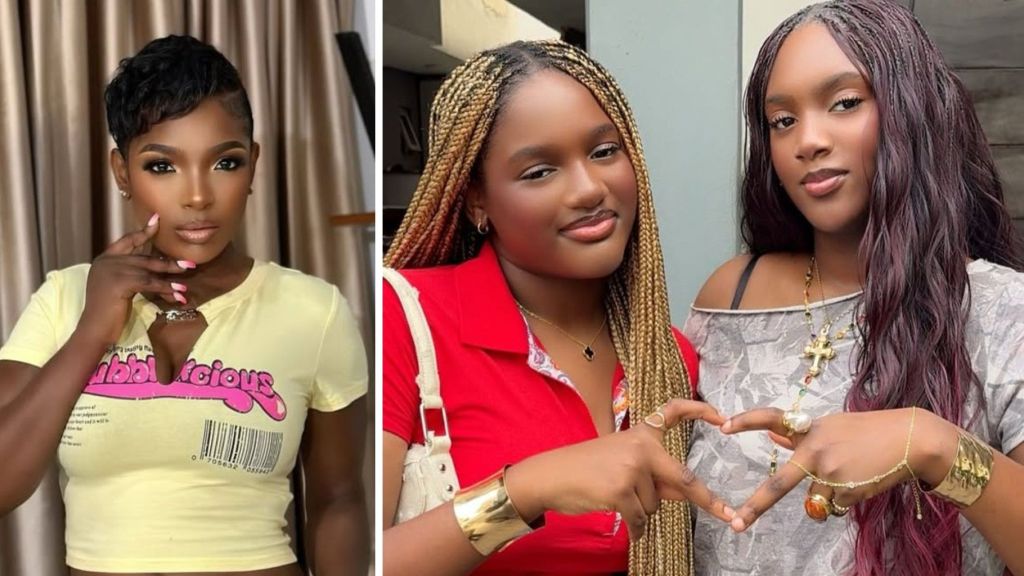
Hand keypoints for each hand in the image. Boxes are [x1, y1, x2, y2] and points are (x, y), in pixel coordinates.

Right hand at [79, 214, 193, 343]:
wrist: (93, 329)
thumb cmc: (106, 313)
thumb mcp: (116, 288)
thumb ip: (128, 275)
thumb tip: (153, 271)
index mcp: (104, 260)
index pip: (126, 241)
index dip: (143, 231)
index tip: (157, 220)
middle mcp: (107, 262)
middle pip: (143, 258)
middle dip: (168, 262)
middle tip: (189, 264)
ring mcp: (112, 271)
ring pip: (149, 270)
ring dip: (170, 278)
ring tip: (186, 285)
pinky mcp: (120, 283)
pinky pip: (149, 283)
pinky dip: (166, 289)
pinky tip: (178, 295)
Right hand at [505, 398, 733, 541]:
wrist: (551, 475)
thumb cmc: (587, 469)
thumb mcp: (622, 461)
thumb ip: (656, 475)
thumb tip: (690, 495)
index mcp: (642, 433)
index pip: (673, 411)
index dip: (700, 411)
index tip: (723, 417)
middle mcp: (640, 446)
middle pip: (682, 478)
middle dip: (708, 501)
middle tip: (730, 515)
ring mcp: (631, 468)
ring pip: (654, 505)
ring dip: (640, 510)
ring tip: (613, 496)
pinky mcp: (620, 490)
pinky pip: (640, 520)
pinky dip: (635, 529)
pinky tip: (620, 520)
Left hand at [720, 406, 952, 531]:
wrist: (911, 439)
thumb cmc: (869, 431)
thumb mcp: (832, 426)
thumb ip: (801, 435)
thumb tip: (772, 437)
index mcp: (809, 428)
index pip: (771, 419)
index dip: (746, 422)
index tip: (723, 427)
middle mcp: (815, 450)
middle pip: (779, 484)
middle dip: (756, 506)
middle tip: (738, 524)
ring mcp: (831, 472)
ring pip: (815, 500)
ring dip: (829, 494)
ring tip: (853, 474)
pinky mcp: (848, 491)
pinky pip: (834, 506)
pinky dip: (845, 500)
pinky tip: (863, 481)